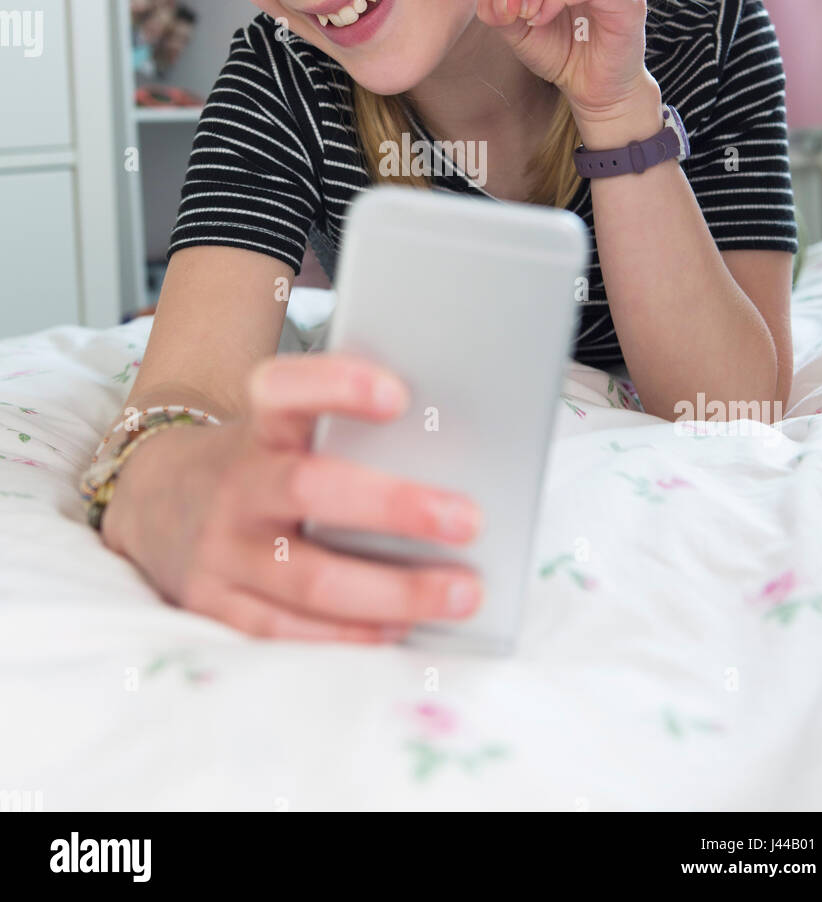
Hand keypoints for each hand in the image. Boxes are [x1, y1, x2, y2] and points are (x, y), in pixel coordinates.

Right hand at [101, 354, 483, 641]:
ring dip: (394, 590)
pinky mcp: (214, 605)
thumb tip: (449, 454)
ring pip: (309, 578)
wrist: (153, 504)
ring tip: (461, 591)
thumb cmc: (257, 463)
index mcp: (257, 429)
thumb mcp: (281, 433)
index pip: (284, 391)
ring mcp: (220, 551)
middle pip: (309, 487)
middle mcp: (235, 485)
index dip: (337, 386)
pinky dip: (351, 634)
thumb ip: (342, 435)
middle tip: (468, 518)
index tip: (398, 395)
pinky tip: (401, 627)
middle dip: (394, 505)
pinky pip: (288, 631)